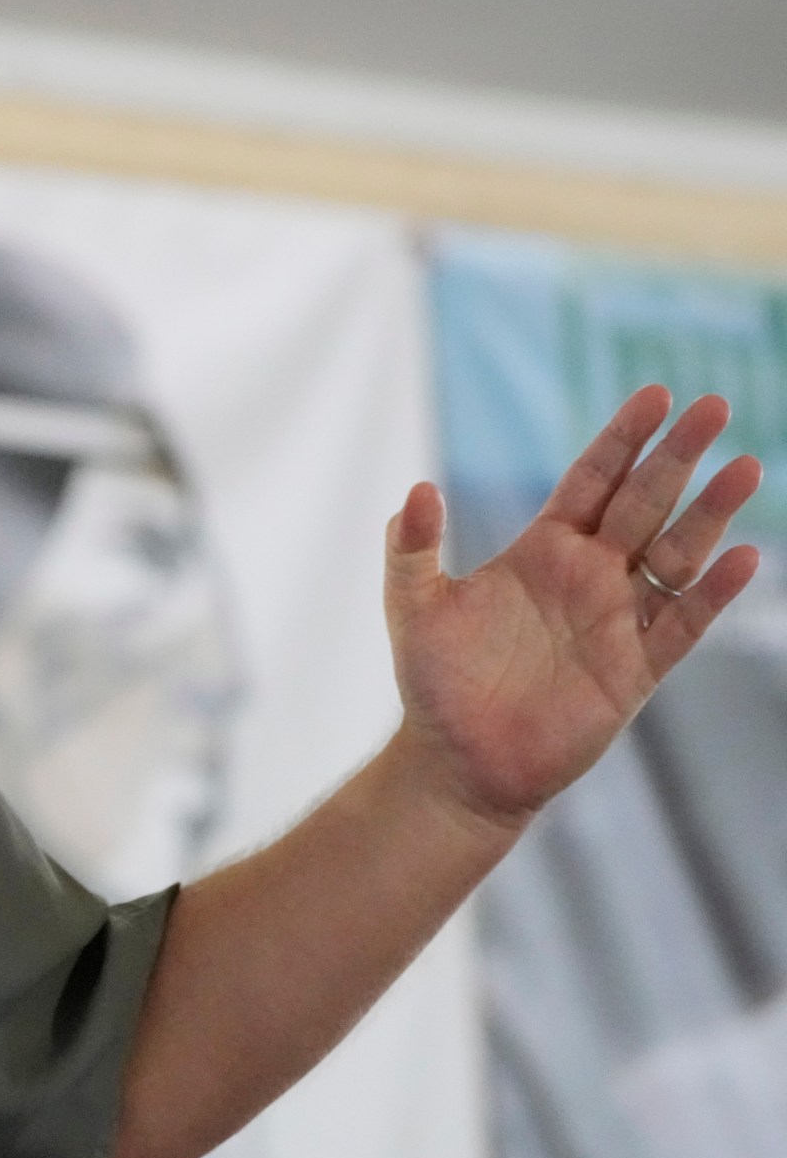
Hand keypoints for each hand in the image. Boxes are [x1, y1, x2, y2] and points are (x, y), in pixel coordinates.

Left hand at [384, 385, 761, 829]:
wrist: (458, 763)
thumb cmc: (434, 685)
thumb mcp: (412, 608)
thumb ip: (411, 549)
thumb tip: (416, 488)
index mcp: (541, 551)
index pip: (592, 480)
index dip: (623, 438)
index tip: (657, 393)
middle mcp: (588, 576)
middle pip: (644, 502)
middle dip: (678, 454)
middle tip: (714, 403)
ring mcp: (617, 620)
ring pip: (676, 554)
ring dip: (711, 513)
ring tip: (746, 466)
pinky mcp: (635, 670)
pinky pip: (683, 624)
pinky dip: (713, 592)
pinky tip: (745, 557)